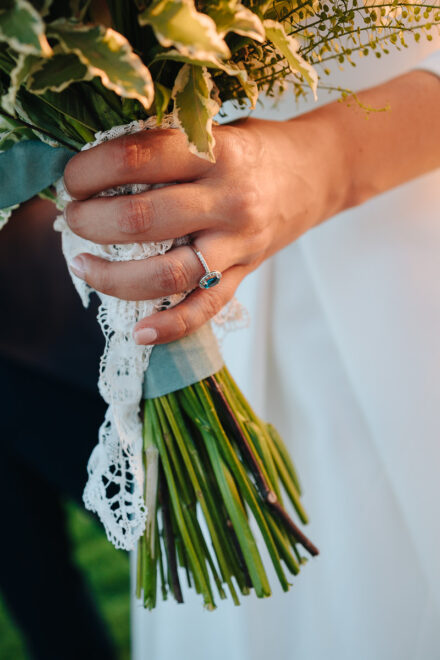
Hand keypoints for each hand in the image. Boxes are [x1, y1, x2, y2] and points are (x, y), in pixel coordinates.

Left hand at [64, 117, 340, 343]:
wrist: (317, 175)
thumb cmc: (255, 149)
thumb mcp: (215, 132)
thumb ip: (165, 147)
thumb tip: (93, 171)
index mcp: (217, 151)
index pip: (140, 157)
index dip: (92, 168)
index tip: (71, 178)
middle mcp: (229, 200)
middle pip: (144, 219)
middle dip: (92, 221)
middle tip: (73, 217)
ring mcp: (238, 243)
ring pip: (168, 273)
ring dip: (114, 276)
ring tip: (83, 265)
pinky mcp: (244, 274)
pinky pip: (205, 308)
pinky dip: (170, 326)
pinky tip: (139, 332)